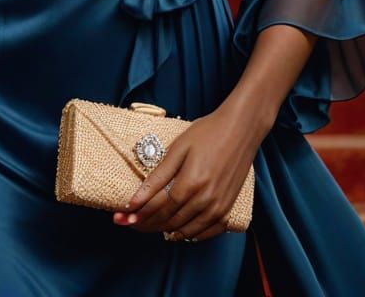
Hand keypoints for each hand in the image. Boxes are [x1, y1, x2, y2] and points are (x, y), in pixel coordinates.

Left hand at [111, 105, 257, 242]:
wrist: (240, 129)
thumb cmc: (207, 133)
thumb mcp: (178, 149)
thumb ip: (157, 177)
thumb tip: (135, 199)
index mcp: (191, 183)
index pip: (159, 208)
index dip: (140, 215)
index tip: (124, 218)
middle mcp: (206, 200)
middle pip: (171, 221)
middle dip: (148, 224)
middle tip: (132, 223)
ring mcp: (219, 207)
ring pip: (187, 231)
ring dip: (167, 231)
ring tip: (150, 226)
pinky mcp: (228, 208)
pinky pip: (208, 232)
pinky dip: (191, 235)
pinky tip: (179, 231)